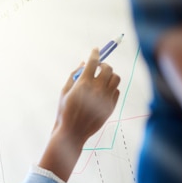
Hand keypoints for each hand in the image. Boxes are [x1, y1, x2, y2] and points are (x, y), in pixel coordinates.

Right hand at [38, 48, 120, 179]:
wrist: (72, 132)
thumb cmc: (65, 111)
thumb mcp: (64, 92)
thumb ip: (74, 75)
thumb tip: (83, 63)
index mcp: (83, 84)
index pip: (93, 62)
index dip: (95, 53)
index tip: (95, 50)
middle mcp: (97, 90)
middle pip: (108, 68)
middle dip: (103, 65)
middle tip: (98, 68)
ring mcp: (106, 99)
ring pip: (116, 78)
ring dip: (110, 75)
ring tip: (102, 79)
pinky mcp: (111, 107)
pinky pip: (117, 91)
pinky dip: (111, 88)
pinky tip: (103, 91)